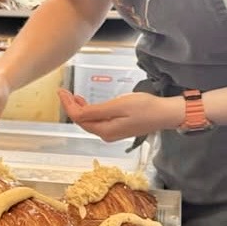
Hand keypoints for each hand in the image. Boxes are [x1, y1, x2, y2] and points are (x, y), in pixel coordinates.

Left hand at [58, 87, 184, 140]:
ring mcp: (111, 132)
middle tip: (64, 91)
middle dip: (71, 106)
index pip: (79, 118)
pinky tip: (88, 103)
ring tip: (72, 95)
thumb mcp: (118, 106)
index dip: (68, 105)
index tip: (61, 91)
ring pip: (89, 121)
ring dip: (79, 108)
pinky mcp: (117, 128)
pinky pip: (97, 121)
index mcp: (104, 130)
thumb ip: (96, 111)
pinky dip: (89, 111)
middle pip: (82, 121)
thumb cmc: (144, 108)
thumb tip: (76, 114)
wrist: (164, 114)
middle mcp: (105, 134)